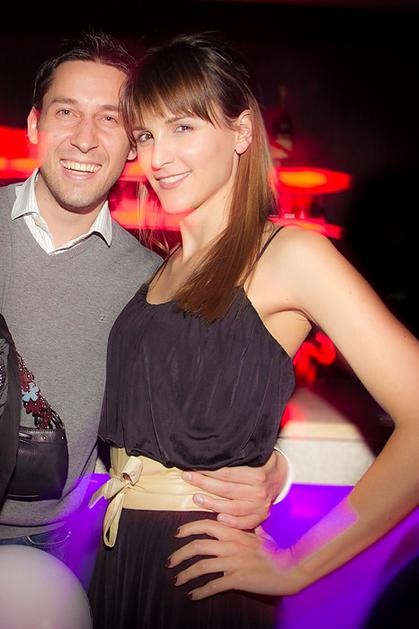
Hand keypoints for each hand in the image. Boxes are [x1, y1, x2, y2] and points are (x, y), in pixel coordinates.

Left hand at [168, 519, 302, 598]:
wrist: (288, 568)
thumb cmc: (275, 552)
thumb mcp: (260, 535)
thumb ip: (249, 528)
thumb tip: (248, 522)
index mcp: (234, 532)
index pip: (205, 525)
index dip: (188, 528)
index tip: (177, 534)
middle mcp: (230, 544)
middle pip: (197, 546)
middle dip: (180, 554)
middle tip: (171, 561)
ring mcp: (233, 562)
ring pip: (201, 566)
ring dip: (186, 574)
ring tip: (177, 579)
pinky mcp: (237, 579)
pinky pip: (213, 585)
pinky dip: (200, 591)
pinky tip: (192, 595)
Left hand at [182, 450, 288, 529]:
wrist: (282, 476)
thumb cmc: (263, 463)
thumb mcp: (255, 456)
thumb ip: (237, 457)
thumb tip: (211, 454)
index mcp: (258, 474)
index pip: (227, 473)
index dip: (208, 471)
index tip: (192, 468)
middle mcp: (259, 491)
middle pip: (226, 489)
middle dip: (204, 483)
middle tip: (188, 478)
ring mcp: (260, 506)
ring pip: (232, 508)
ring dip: (212, 503)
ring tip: (196, 497)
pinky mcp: (261, 516)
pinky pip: (244, 523)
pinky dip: (231, 522)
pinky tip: (217, 517)